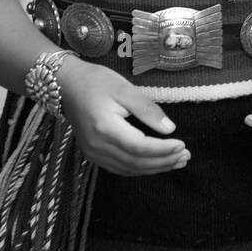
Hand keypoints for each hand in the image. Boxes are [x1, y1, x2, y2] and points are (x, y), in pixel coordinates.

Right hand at [58, 57, 188, 175]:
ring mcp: (93, 153)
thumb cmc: (96, 81)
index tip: (182, 144)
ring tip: (177, 161)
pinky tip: (155, 164)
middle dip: (164, 161)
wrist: (66, 85)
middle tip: (185, 156)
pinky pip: (120, 168)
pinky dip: (140, 168)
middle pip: (136, 162)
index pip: (140, 147)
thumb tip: (170, 129)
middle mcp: (97, 146)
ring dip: (155, 168)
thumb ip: (147, 109)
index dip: (163, 150)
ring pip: (129, 169)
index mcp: (105, 128)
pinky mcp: (93, 154)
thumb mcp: (125, 88)